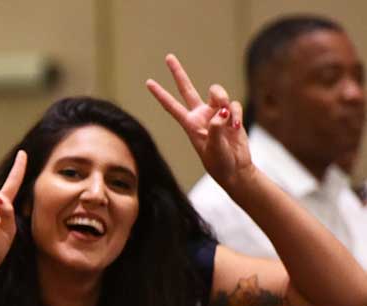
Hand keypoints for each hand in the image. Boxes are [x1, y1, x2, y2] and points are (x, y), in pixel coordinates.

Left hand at [146, 54, 253, 190]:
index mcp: (189, 124)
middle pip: (187, 89)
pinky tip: (236, 126)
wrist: (235, 169)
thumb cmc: (219, 163)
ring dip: (222, 99)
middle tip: (168, 57)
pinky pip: (233, 105)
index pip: (171, 106)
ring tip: (226, 118)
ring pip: (217, 93)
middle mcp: (200, 115)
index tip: (148, 82)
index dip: (160, 94)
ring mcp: (215, 113)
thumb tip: (221, 112)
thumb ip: (216, 129)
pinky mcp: (230, 114)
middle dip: (178, 72)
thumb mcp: (214, 148)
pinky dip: (236, 114)